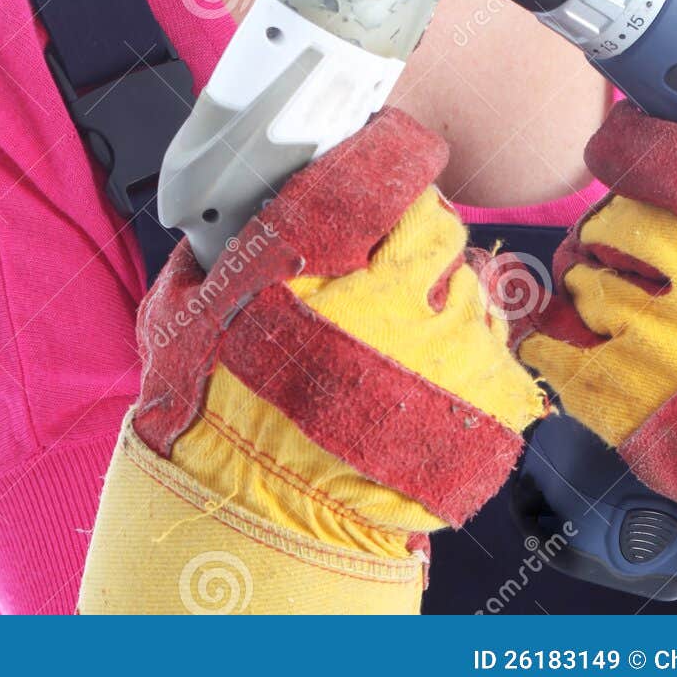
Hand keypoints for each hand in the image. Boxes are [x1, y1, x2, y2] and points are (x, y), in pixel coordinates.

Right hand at [78, 107, 547, 612]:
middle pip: (438, 222)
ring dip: (440, 304)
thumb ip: (205, 256)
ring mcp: (446, 344)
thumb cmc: (211, 420)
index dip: (391, 156)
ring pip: (469, 287)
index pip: (384, 163)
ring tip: (401, 344)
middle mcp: (391, 286)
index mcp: (318, 251)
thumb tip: (210, 225)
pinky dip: (469, 363)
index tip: (390, 160)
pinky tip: (427, 386)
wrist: (257, 521)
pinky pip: (497, 352)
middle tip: (389, 266)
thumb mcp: (179, 317)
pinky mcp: (485, 399)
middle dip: (418, 235)